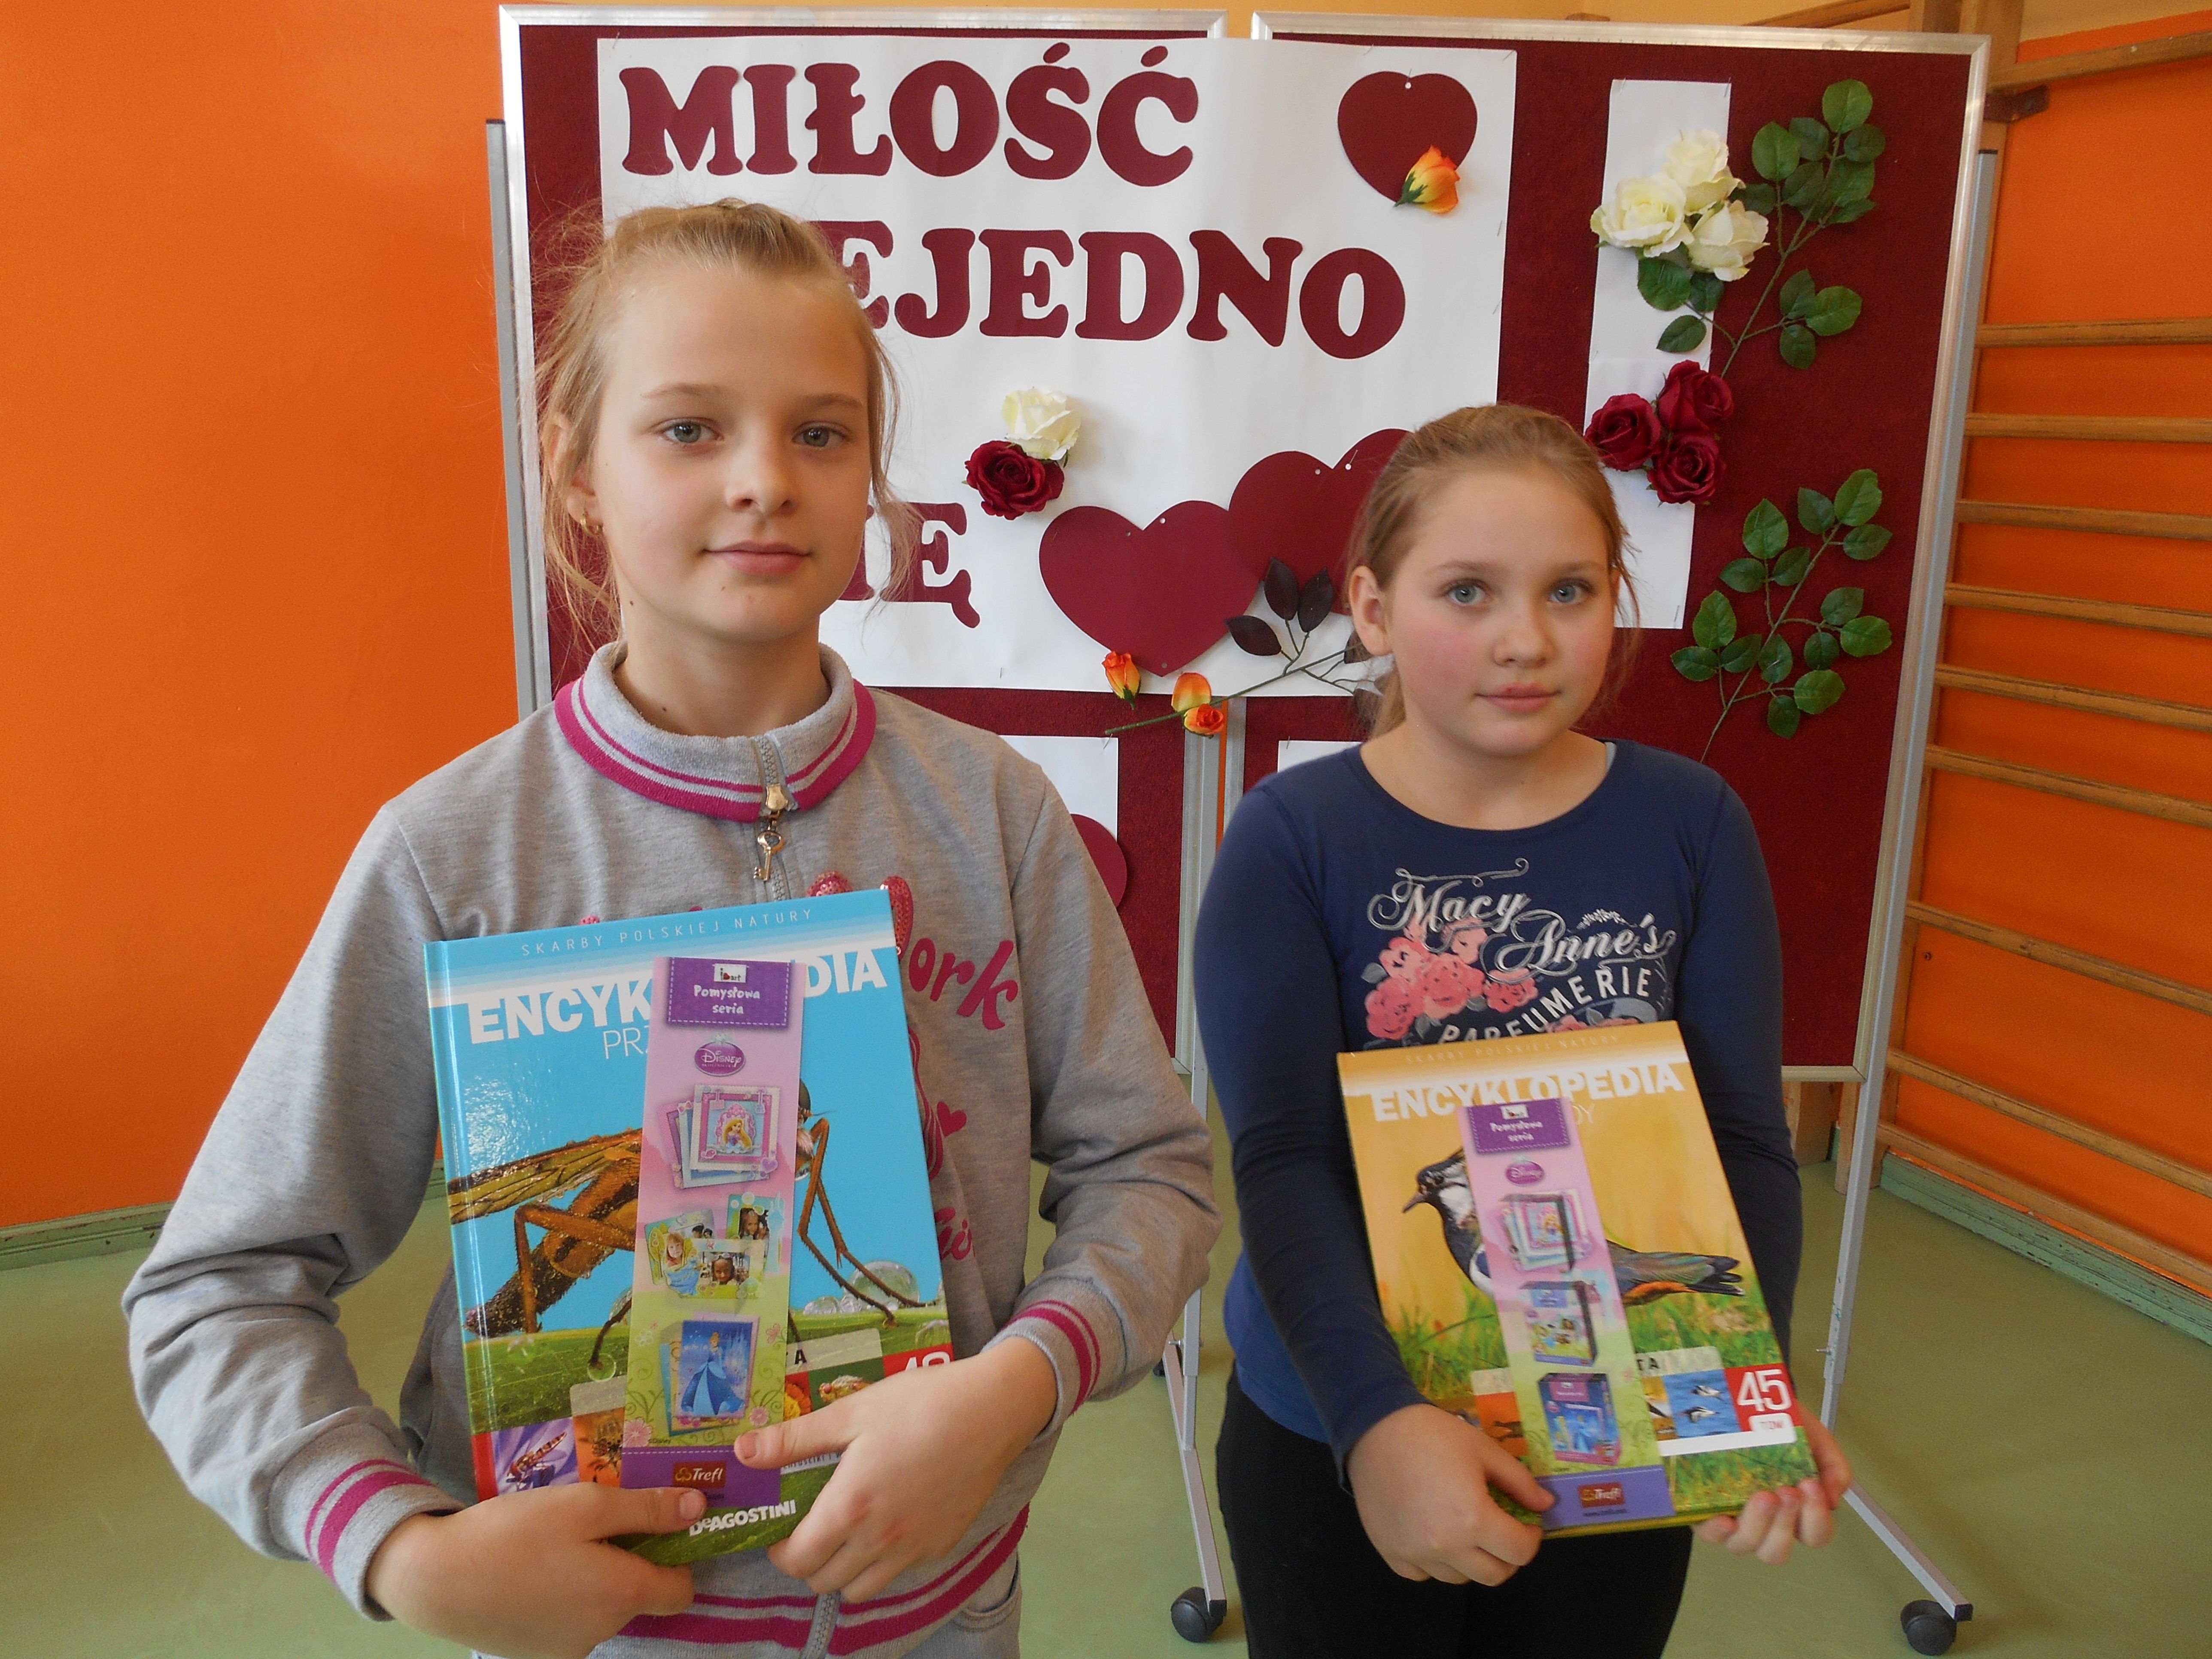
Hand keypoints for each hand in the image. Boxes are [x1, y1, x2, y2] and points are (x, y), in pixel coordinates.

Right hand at [363, 1484, 704, 1658]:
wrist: (435, 1579)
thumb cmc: (515, 1533)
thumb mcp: (585, 1504)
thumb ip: (645, 1509)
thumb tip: (697, 1509)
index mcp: (621, 1594)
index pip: (681, 1590)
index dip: (677, 1559)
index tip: (654, 1527)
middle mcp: (603, 1630)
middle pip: (638, 1594)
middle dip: (627, 1559)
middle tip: (592, 1523)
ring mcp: (569, 1648)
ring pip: (602, 1606)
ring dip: (592, 1577)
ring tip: (555, 1543)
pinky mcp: (539, 1654)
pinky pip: (570, 1620)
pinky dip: (564, 1596)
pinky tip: (535, 1571)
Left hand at [737, 1340, 1056, 1601]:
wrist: (991, 1410)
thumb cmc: (918, 1403)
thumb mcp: (852, 1412)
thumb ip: (794, 1439)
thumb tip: (742, 1452)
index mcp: (849, 1507)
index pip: (797, 1559)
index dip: (780, 1550)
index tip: (782, 1528)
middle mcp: (879, 1541)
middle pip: (823, 1582)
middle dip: (807, 1562)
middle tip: (811, 1527)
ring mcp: (913, 1549)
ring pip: (860, 1590)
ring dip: (843, 1571)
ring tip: (847, 1533)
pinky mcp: (941, 1547)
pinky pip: (898, 1573)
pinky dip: (882, 1563)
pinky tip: (888, 1523)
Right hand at [1346, 1403, 1554, 1585]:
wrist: (1375, 1430)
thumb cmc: (1434, 1435)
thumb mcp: (1484, 1450)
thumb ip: (1519, 1482)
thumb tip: (1546, 1505)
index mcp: (1473, 1520)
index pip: (1520, 1552)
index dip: (1531, 1538)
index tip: (1527, 1524)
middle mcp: (1446, 1547)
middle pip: (1494, 1575)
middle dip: (1508, 1556)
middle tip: (1502, 1531)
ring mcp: (1416, 1554)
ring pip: (1460, 1578)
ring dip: (1472, 1560)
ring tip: (1465, 1530)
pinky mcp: (1392, 1554)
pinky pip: (1424, 1574)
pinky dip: (1436, 1562)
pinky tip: (1434, 1534)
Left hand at [1693, 1417, 1852, 1564]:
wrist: (1743, 1403)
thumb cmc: (1782, 1428)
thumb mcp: (1816, 1440)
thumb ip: (1833, 1468)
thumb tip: (1832, 1500)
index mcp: (1795, 1514)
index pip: (1814, 1536)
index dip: (1816, 1520)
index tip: (1812, 1486)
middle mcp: (1764, 1525)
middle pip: (1775, 1551)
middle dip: (1784, 1524)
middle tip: (1787, 1492)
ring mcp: (1733, 1522)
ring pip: (1744, 1545)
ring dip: (1757, 1524)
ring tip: (1763, 1495)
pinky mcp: (1704, 1512)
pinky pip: (1708, 1534)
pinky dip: (1717, 1530)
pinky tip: (1725, 1518)